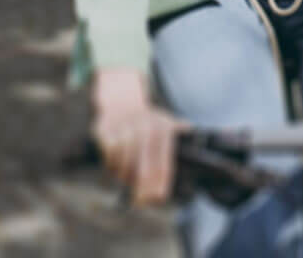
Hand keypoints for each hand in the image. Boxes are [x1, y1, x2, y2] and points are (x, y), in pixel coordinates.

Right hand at [90, 67, 183, 205]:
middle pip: (144, 167)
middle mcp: (144, 127)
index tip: (158, 198)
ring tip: (127, 178)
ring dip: (125, 177)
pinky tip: (116, 166)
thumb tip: (196, 148)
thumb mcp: (168, 124)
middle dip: (144, 188)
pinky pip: (110, 158)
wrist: (122, 101)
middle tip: (141, 201)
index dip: (161, 183)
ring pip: (125, 165)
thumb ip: (182, 139)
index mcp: (163, 128)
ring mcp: (124, 128)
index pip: (163, 162)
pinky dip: (112, 166)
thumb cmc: (148, 122)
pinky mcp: (106, 130)